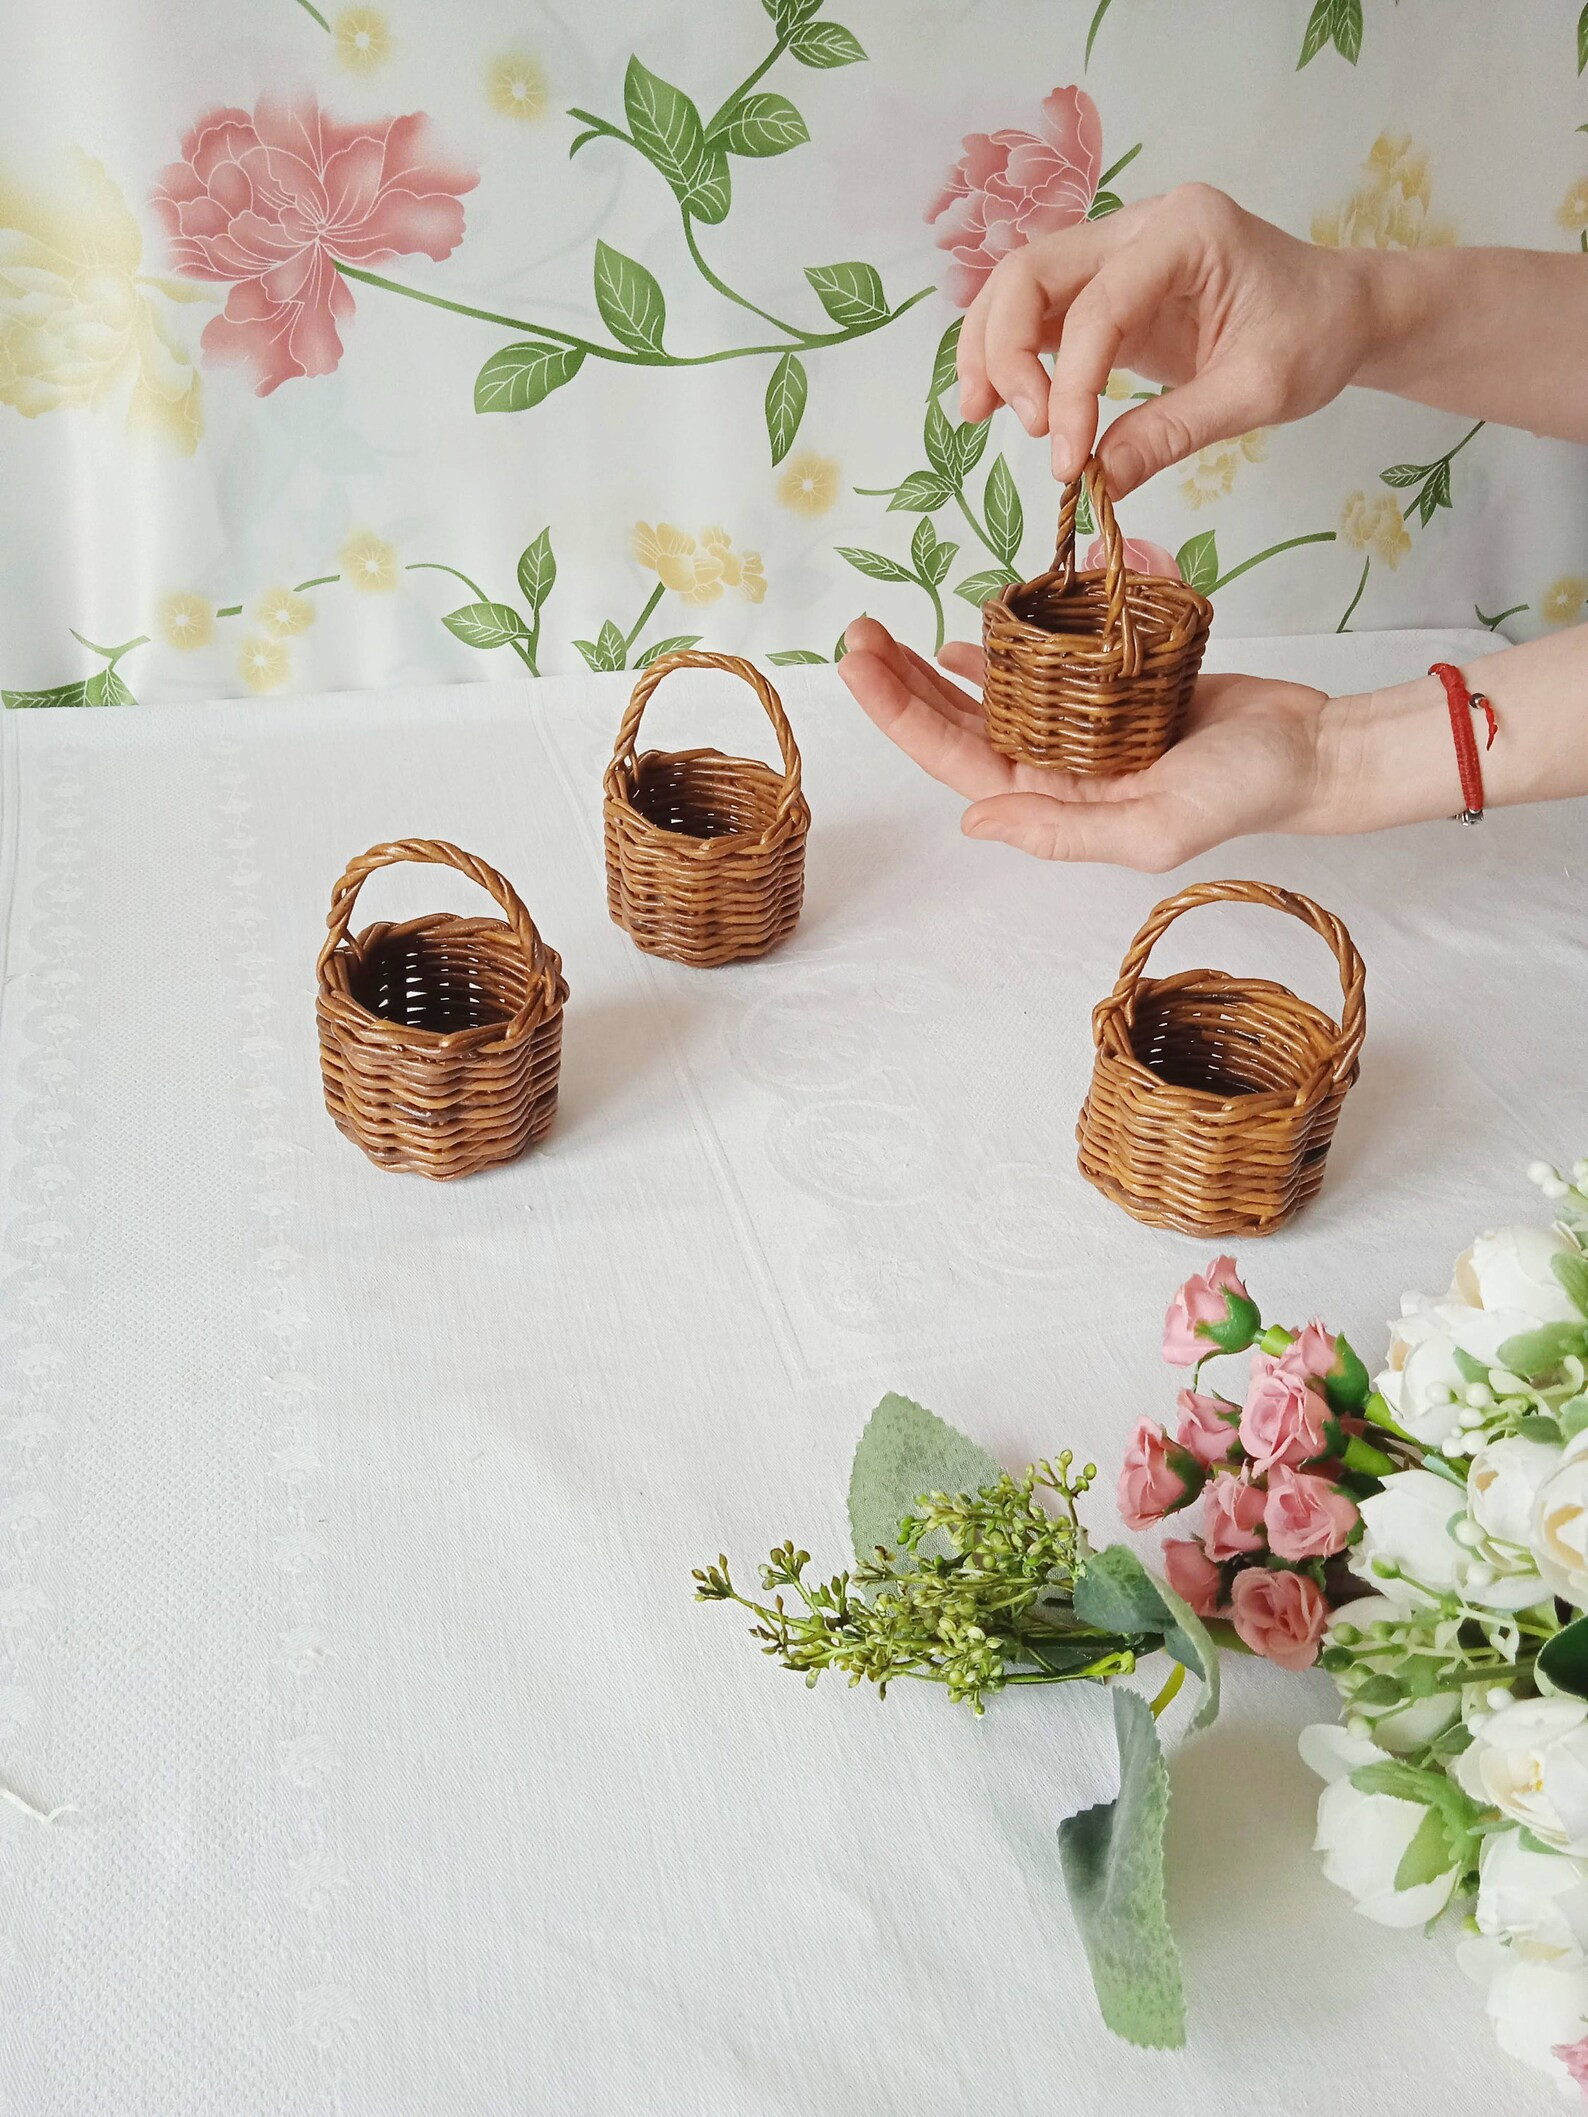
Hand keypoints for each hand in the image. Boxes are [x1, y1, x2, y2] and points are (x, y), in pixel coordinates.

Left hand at [838, 617, 1336, 869]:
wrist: (1312, 750)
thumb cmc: (1245, 792)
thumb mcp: (1155, 827)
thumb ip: (1065, 830)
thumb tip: (973, 821)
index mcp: (1053, 802)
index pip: (957, 757)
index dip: (901, 713)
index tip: (858, 664)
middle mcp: (1056, 768)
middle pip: (958, 723)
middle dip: (901, 682)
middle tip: (857, 632)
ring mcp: (1080, 731)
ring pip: (991, 694)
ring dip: (937, 666)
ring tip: (890, 630)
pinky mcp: (1111, 692)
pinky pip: (1045, 666)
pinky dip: (1010, 645)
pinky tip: (974, 626)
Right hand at [958, 184, 1375, 491]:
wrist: (1341, 312)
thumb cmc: (1314, 336)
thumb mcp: (1256, 392)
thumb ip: (1173, 433)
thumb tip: (1100, 483)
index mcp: (1186, 230)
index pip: (1098, 307)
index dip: (1071, 388)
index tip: (1069, 461)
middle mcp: (1140, 226)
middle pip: (1031, 272)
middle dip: (1004, 350)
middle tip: (1017, 425)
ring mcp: (1119, 252)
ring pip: (1023, 287)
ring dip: (991, 349)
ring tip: (981, 414)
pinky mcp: (1109, 289)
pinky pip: (1042, 314)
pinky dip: (1013, 355)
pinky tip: (1002, 403)